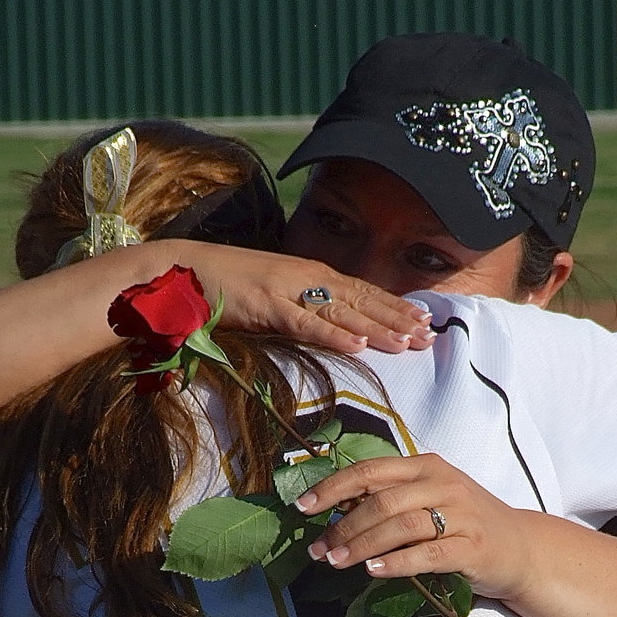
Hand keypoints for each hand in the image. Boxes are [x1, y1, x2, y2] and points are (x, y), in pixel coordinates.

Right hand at [169, 241, 436, 354]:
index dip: (395, 307)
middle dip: (398, 319)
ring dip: (378, 328)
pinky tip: (358, 345)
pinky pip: (307, 324)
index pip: (363, 293)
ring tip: (407, 342)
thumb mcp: (277, 298)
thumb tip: (332, 330)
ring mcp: (289, 290)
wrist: (186, 270)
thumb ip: (305, 311)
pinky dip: (334, 335)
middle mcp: (308, 278)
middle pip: (363, 301)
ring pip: (343, 313)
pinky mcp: (268, 306)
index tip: (424, 322)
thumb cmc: (230, 287)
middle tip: (429, 336)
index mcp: (312, 276)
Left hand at [294, 453, 526, 601]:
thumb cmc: (465, 524)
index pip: (370, 471)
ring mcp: (460, 514)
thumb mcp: (428, 499)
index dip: (332, 488)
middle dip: (343, 526)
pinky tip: (373, 571)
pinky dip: (397, 562)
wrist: (520, 548)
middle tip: (317, 549)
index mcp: (426, 466)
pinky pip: (428, 553)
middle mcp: (443, 484)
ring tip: (335, 562)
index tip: (302, 507)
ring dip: (362, 545)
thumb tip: (334, 511)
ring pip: (400, 526)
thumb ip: (389, 499)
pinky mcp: (472, 547)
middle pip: (382, 501)